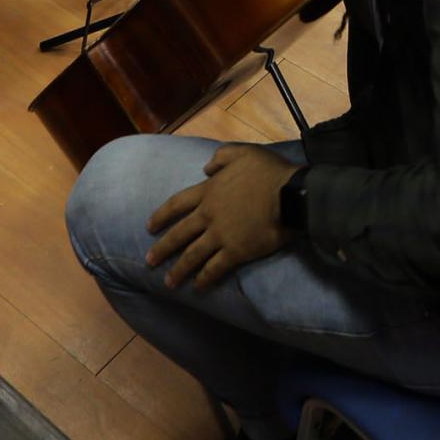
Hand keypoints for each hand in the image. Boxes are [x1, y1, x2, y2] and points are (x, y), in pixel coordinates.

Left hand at [144, 143, 297, 290]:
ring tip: (168, 282)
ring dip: (179, 270)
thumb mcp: (242, 153)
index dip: (161, 216)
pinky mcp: (235, 252)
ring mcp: (220, 236)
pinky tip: (198, 287)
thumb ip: (220, 157)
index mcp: (208, 192)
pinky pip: (215, 268)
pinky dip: (204, 279)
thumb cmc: (268, 172)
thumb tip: (205, 168)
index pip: (177, 204)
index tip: (149, 227)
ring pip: (192, 255)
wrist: (290, 196)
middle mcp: (208, 215)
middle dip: (162, 249)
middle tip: (149, 261)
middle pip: (179, 234)